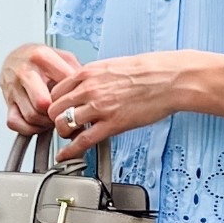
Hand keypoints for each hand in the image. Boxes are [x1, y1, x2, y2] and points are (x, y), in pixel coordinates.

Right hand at [0, 44, 81, 135]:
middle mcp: (25, 72)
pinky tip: (38, 123)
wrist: (15, 57)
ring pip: (31, 116)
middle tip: (63, 113)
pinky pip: (15, 123)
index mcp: (41, 57)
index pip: (63, 85)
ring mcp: (14, 88)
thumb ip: (76, 71)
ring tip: (52, 118)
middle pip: (43, 104)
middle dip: (56, 113)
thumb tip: (91, 90)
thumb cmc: (41, 60)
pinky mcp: (7, 101)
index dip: (73, 98)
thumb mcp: (62, 57)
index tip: (78, 102)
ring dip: (45, 123)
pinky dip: (28, 129)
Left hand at [46, 51, 195, 155]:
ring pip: (64, 124)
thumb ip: (96, 78)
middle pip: (55, 108)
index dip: (56, 103)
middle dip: (57, 119)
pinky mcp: (112, 124)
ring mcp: (99, 107)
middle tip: (64, 124)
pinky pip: (82, 141)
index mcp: (89, 73)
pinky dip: (70, 151)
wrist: (168, 79)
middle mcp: (89, 89)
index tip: (60, 110)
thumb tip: (89, 86)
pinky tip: (66, 155)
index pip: (56, 90)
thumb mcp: (113, 66)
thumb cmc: (149, 72)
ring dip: (64, 133)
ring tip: (71, 136)